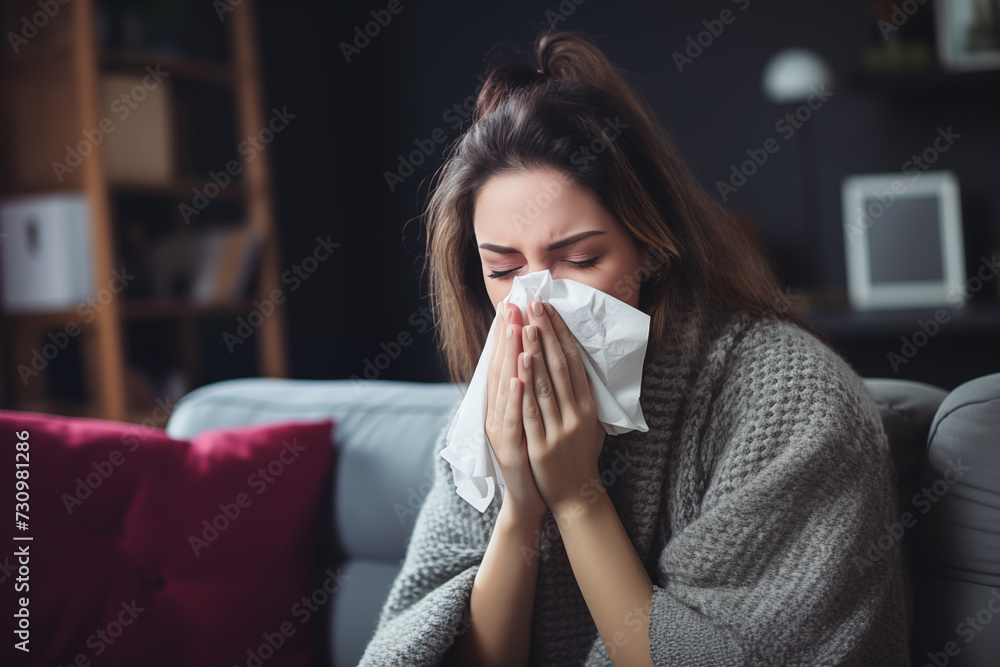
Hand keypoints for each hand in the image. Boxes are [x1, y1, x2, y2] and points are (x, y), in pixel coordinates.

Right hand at [485, 303, 548, 519]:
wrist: (532, 498)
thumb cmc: (534, 456)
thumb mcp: (531, 419)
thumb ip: (531, 392)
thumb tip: (537, 359)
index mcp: (503, 404)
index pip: (504, 362)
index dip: (507, 333)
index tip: (514, 305)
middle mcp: (497, 413)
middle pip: (501, 367)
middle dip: (508, 334)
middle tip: (513, 304)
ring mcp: (501, 430)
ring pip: (506, 387)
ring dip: (511, 356)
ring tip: (516, 328)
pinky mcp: (510, 446)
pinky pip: (513, 416)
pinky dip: (515, 394)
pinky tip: (520, 374)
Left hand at [518, 300, 606, 516]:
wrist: (576, 496)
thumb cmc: (580, 456)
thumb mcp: (590, 424)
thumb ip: (583, 396)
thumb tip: (575, 363)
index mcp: (589, 406)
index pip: (574, 360)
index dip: (561, 333)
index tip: (548, 308)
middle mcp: (577, 414)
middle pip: (560, 365)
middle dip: (546, 332)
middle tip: (534, 304)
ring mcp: (560, 429)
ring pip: (546, 383)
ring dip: (534, 350)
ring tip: (524, 323)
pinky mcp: (542, 444)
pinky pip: (531, 409)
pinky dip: (525, 385)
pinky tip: (519, 363)